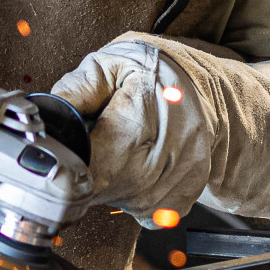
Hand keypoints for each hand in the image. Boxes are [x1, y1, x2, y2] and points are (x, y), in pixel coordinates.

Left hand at [50, 33, 269, 224]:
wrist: (222, 99)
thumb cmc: (170, 75)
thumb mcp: (119, 60)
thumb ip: (78, 85)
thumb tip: (47, 110)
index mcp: (133, 131)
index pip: (75, 170)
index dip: (61, 159)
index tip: (63, 145)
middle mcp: (150, 171)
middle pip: (88, 189)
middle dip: (84, 165)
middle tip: (98, 135)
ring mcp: (164, 194)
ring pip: (109, 202)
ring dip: (106, 178)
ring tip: (124, 144)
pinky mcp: (173, 207)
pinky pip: (134, 209)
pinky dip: (129, 190)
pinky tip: (140, 162)